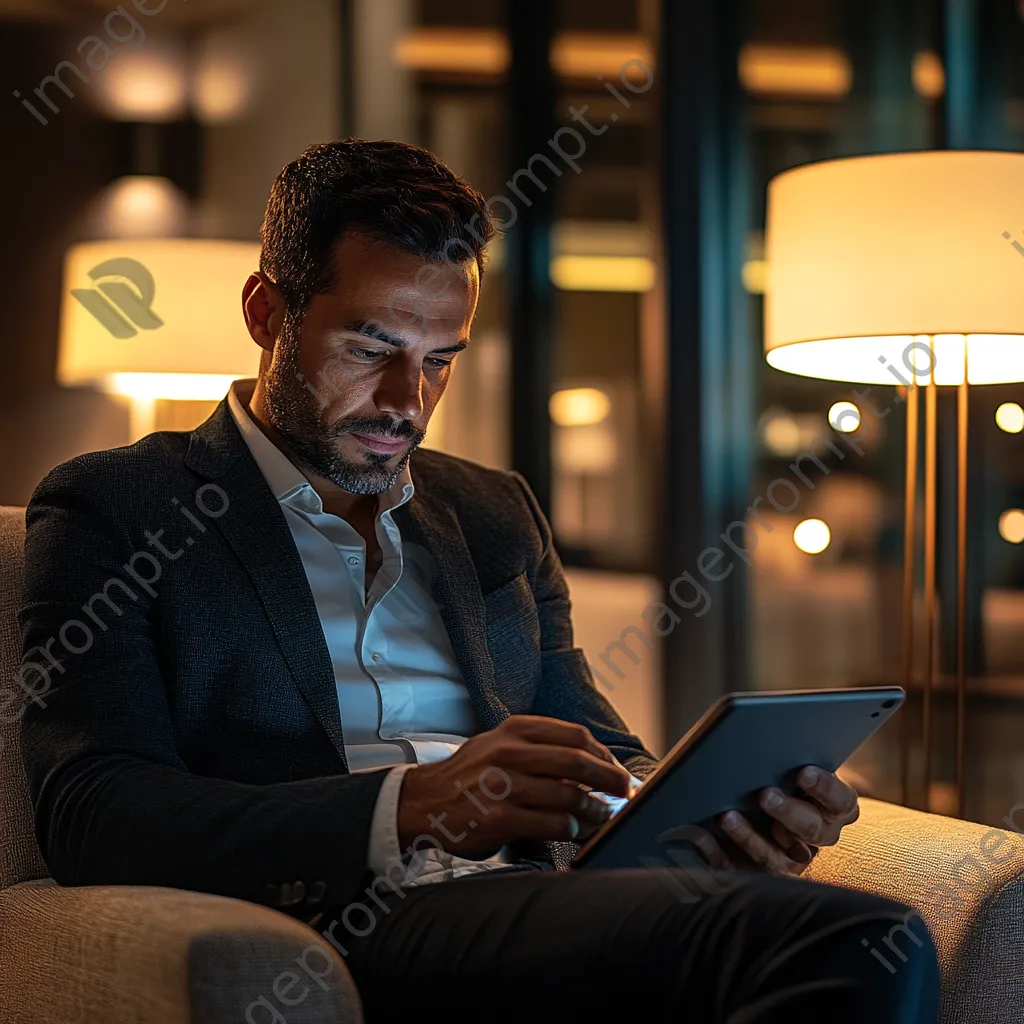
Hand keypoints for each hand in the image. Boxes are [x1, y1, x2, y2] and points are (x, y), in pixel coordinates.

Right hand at [396, 715, 632, 853]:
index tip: (617, 769)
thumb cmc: (468, 775)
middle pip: (579, 763)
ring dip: (593, 811)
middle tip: (623, 793)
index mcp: (514, 730)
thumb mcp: (498, 743)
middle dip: (610, 780)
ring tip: (600, 818)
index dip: (604, 755)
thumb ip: (537, 747)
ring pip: (568, 796)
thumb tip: (590, 761)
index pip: (575, 736)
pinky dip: (569, 830)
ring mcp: (504, 786)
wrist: (423, 801)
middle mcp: (510, 753)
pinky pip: (550, 824)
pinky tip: (572, 832)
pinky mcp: (499, 818)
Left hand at [714, 766, 859, 875]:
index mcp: (837, 808)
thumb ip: (791, 761)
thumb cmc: (788, 775)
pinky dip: (723, 852)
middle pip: (811, 829)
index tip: (803, 772)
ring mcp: (795, 857)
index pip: (840, 800)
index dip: (824, 788)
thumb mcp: (796, 766)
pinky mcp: (768, 870)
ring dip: (752, 837)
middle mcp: (821, 835)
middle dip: (787, 812)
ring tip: (727, 817)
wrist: (776, 803)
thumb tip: (769, 741)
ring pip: (777, 856)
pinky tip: (706, 836)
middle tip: (765, 794)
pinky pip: (746, 868)